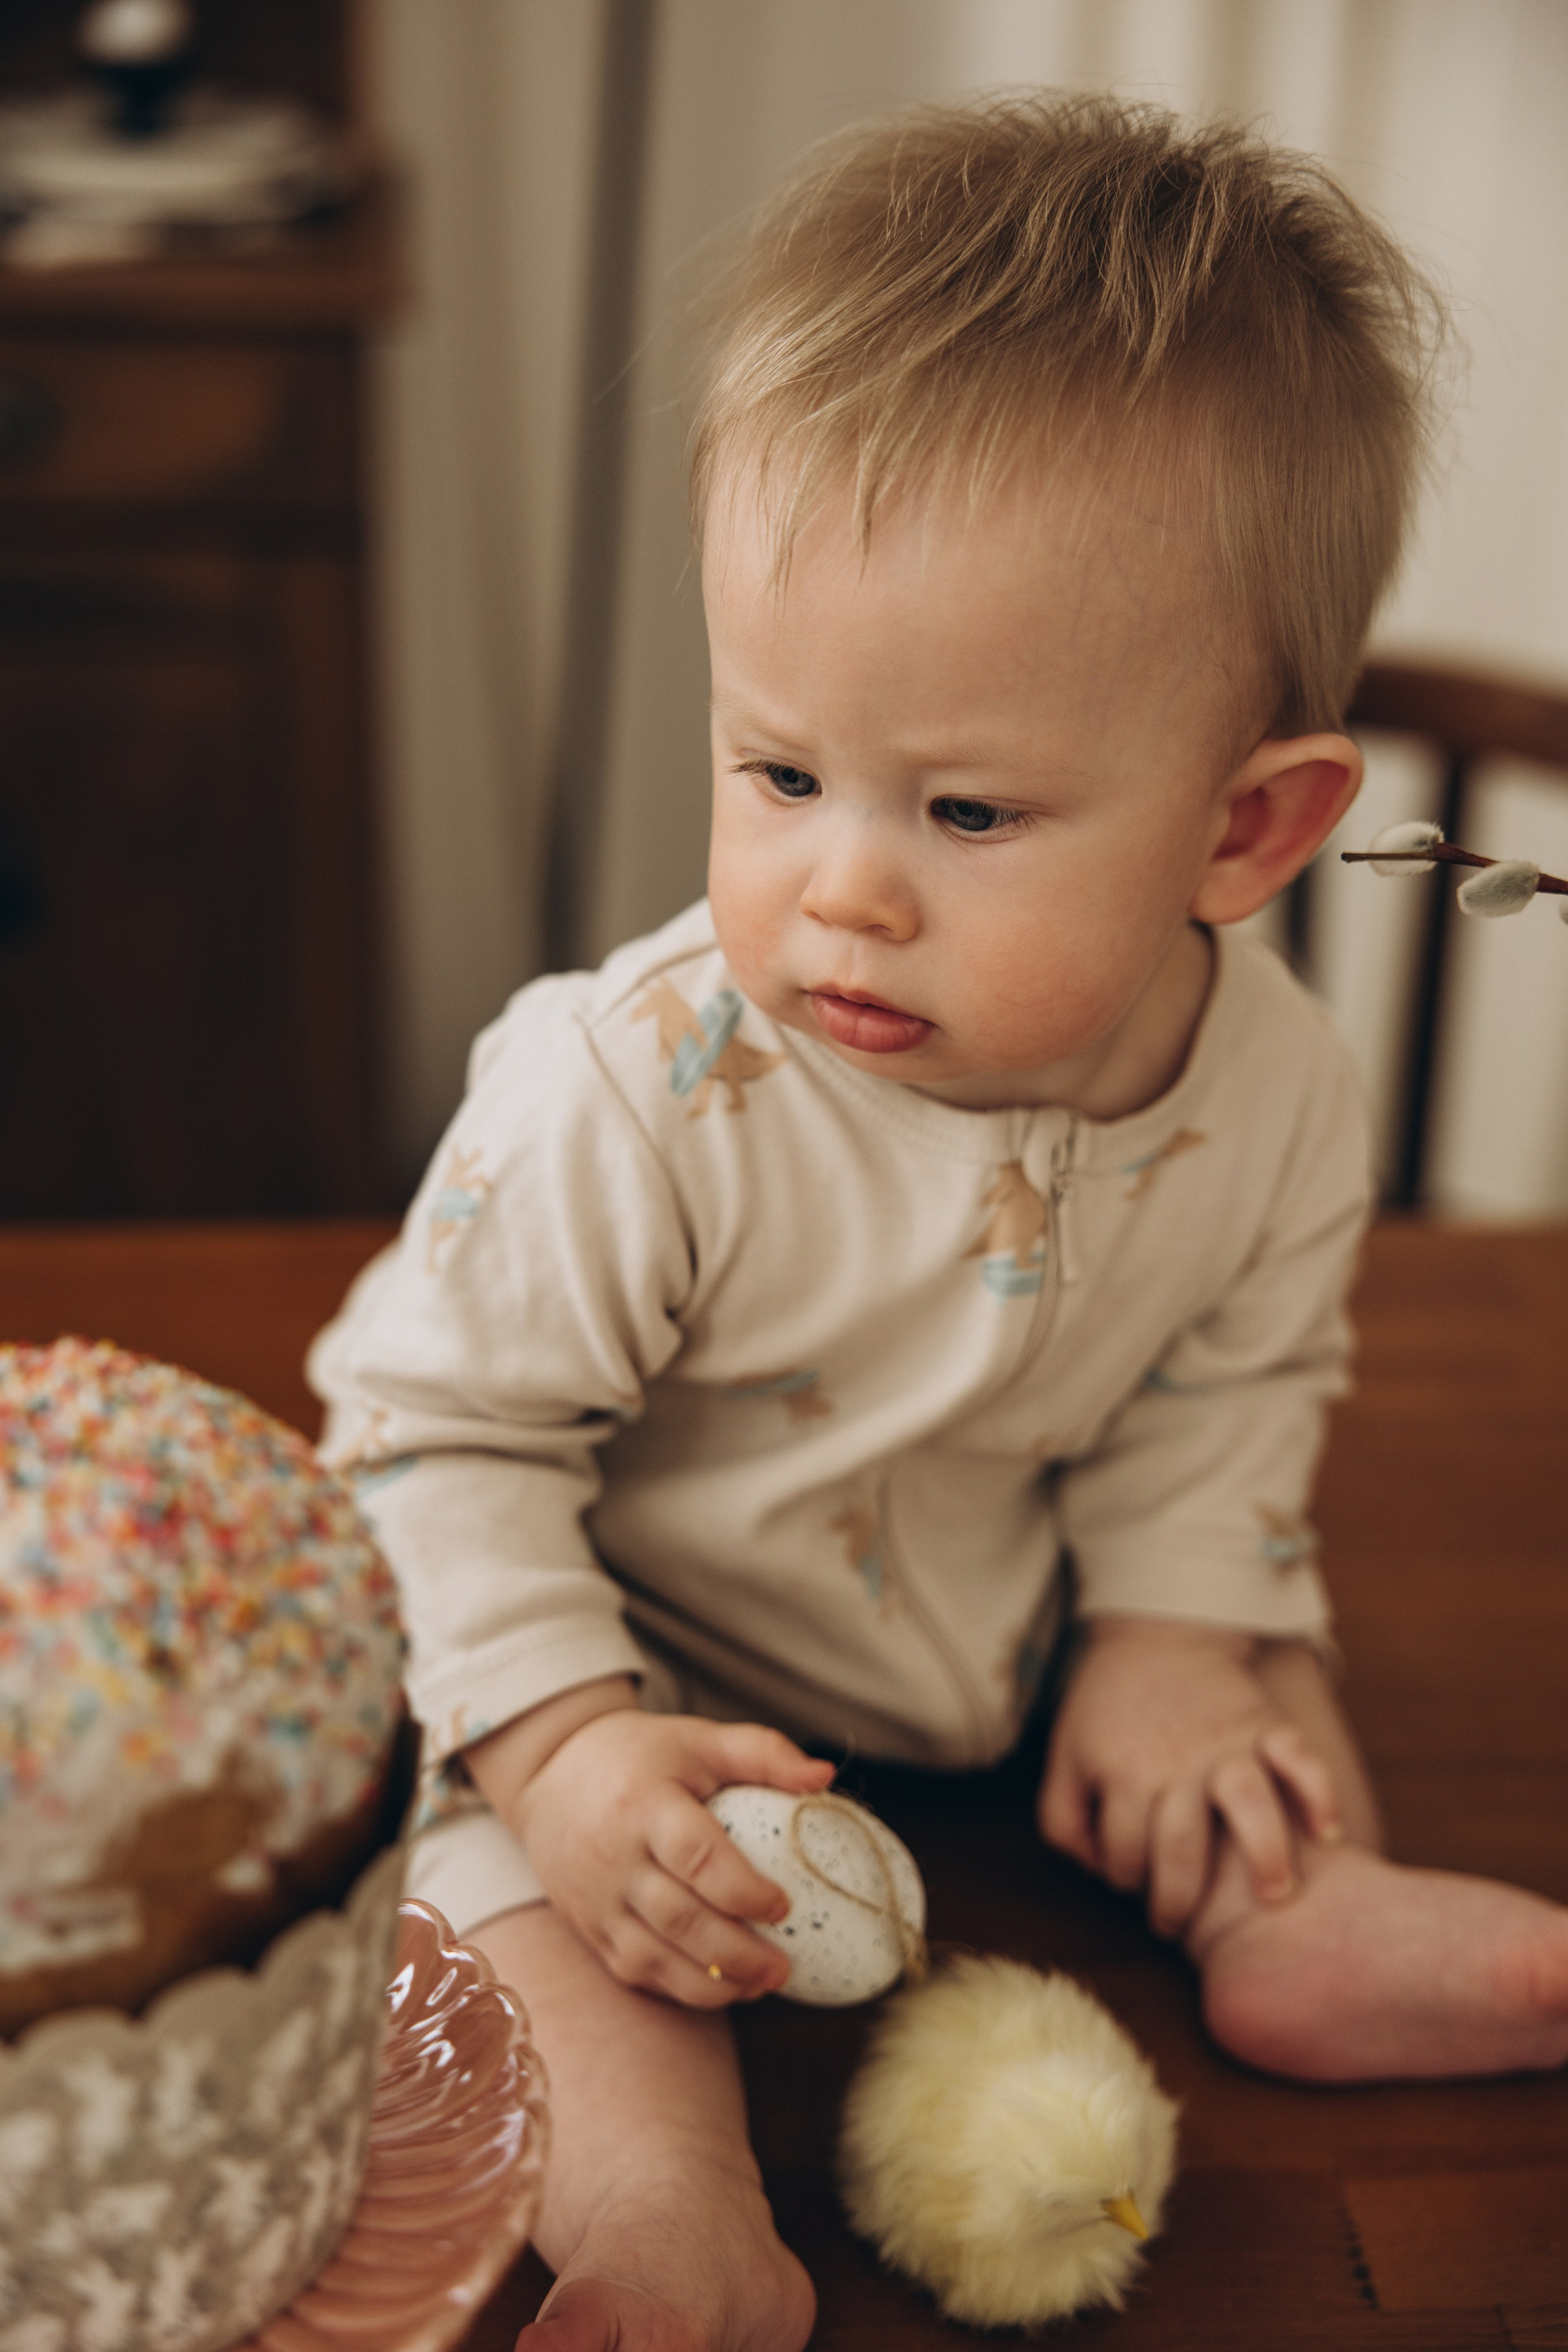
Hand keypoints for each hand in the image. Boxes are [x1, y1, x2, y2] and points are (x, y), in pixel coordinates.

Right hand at [508, 1707, 835, 2005]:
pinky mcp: (590, 1929)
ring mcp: (597, 1900)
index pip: (694, 1854)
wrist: (551, 1777)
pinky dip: (681, 1987)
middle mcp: (613, 1858)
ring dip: (713, 1981)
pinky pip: (636, 1971)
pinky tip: (723, 1986)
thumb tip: (825, 1777)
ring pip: (655, 1957)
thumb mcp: (698, 1739)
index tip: (784, 1905)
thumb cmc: (641, 1757)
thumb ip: (763, 1753)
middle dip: (737, 1952)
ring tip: (763, 1985)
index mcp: (643, 1804)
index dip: (742, 1887)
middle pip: (678, 1918)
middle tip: (784, 1966)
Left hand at [1038, 1617, 1341, 1934]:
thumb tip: (1093, 1870)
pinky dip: (1319, 1793)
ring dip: (1265, 1857)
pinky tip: (1327, 1832)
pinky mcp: (1263, 1721)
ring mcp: (1226, 1742)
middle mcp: (1177, 1763)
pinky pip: (1300, 1756)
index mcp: (1124, 1773)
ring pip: (1250, 1803)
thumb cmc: (1108, 1703)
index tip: (1133, 1882)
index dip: (1124, 1880)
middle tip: (1182, 1923)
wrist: (1154, 1631)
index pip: (1124, 1856)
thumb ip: (1063, 1817)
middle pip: (1184, 1848)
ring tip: (1275, 1895)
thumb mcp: (1066, 1754)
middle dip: (1181, 1899)